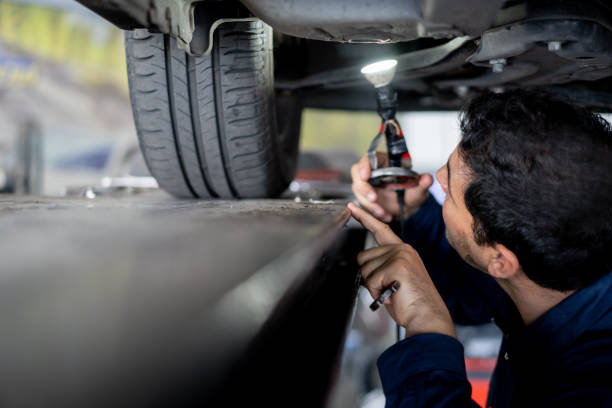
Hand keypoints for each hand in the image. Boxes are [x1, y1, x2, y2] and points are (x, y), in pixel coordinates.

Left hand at [348, 202, 455, 338]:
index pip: (380, 229)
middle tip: (386, 289)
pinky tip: (393, 295)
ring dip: (373, 286)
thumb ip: (380, 266)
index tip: (351, 207)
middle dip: (367, 277)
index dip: (364, 218)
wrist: (427, 317)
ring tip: (392, 292)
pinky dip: (377, 292)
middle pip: (362, 257)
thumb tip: (361, 266)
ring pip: (364, 269)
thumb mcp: (393, 279)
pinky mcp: (397, 266)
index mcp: (402, 250)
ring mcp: (400, 255)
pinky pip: (371, 280)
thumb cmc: (411, 303)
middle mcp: (402, 249)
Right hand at [350, 152, 432, 221]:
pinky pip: (362, 205)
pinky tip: (384, 216)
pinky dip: (371, 212)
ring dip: (369, 204)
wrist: (409, 209)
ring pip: (359, 193)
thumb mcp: (419, 188)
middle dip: (364, 189)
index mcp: (384, 162)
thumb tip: (427, 179)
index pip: (369, 158)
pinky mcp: (365, 200)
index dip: (364, 165)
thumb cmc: (411, 192)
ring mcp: (367, 187)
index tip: (365, 175)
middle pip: (358, 176)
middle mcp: (372, 173)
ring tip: (383, 213)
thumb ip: (422, 184)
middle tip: (374, 198)